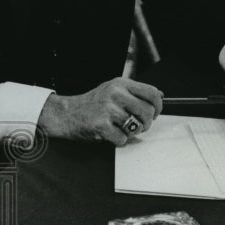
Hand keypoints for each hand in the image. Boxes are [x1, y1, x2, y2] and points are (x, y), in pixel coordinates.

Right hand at [37, 78, 162, 145]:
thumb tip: (159, 96)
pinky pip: (122, 139)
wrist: (66, 114)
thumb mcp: (112, 90)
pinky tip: (110, 134)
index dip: (158, 106)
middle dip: (146, 123)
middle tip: (137, 126)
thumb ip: (134, 93)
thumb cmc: (91, 104)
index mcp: (120, 84)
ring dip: (131, 133)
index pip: (152, 93)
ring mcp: (107, 109)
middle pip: (147, 111)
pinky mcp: (101, 125)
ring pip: (136, 127)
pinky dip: (118, 141)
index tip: (154, 114)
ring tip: (120, 128)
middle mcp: (115, 94)